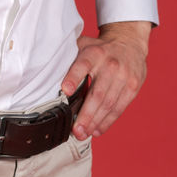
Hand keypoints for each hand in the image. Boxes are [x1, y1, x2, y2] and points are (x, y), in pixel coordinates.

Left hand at [61, 20, 150, 139]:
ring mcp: (123, 77)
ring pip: (108, 104)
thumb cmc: (100, 48)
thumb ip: (69, 56)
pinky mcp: (132, 87)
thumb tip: (44, 67)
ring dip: (95, 122)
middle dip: (86, 114)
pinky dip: (108, 121)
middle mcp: (110, 65)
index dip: (73, 77)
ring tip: (84, 133)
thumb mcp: (84, 45)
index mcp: (94, 53)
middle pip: (97, 93)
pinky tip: (97, 129)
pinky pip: (119, 108)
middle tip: (75, 130)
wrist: (129, 42)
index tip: (65, 91)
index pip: (82, 65)